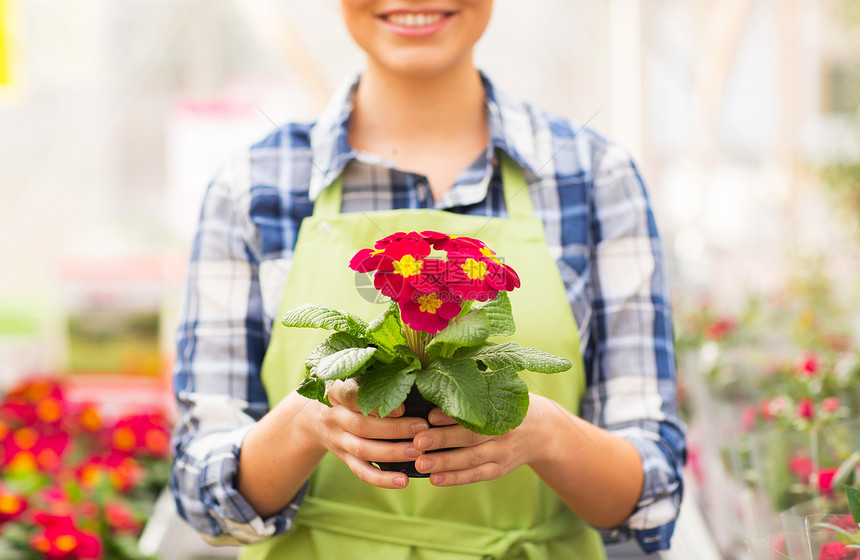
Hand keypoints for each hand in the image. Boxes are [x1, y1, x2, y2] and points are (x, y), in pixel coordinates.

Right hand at [310, 379, 428, 488]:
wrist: (313, 417)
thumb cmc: (345, 390)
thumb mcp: (351, 378)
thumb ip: (374, 377)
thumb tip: (412, 373)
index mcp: (335, 391)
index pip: (350, 395)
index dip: (375, 403)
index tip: (402, 407)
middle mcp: (333, 416)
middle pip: (361, 425)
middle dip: (394, 429)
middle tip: (422, 428)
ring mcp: (337, 440)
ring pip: (363, 449)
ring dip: (392, 453)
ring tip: (417, 452)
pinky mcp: (344, 458)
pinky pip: (361, 471)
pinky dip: (382, 479)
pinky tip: (403, 480)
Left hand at [410, 396, 549, 485]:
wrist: (544, 430)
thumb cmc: (512, 402)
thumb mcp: (502, 388)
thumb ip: (478, 385)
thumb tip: (441, 375)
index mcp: (503, 408)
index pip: (475, 413)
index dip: (452, 415)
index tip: (429, 416)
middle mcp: (504, 432)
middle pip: (470, 438)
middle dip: (442, 440)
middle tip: (417, 443)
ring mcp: (502, 453)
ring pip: (471, 460)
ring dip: (444, 463)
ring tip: (420, 464)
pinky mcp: (499, 469)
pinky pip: (475, 475)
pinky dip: (455, 478)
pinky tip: (434, 479)